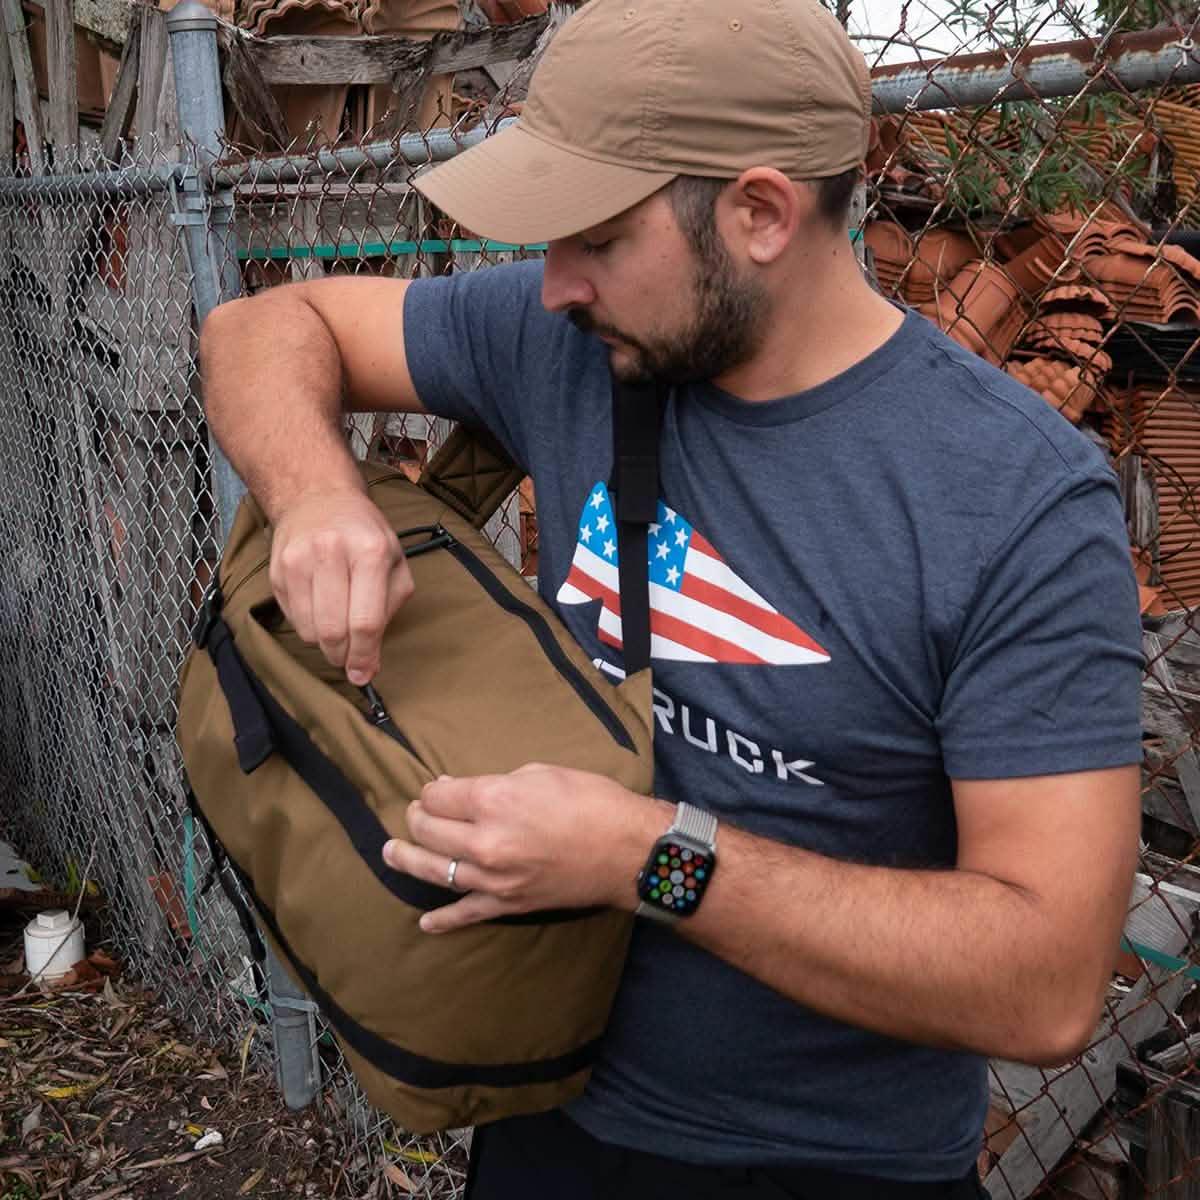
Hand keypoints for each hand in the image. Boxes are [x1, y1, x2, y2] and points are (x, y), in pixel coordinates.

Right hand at [268, 487, 413, 684]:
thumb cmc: (365, 535)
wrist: (318, 498)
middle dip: (343, 655)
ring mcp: (298, 561)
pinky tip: (319, 609)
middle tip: (350, 658)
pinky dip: (308, 626)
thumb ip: (389, 610)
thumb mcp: (395, 562)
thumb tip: (370, 661)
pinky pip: (292, 619)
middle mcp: (331, 553)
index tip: (364, 675)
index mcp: (370, 552)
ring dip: (325, 644)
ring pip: (309, 630)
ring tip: (337, 629)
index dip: (364, 656)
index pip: (365, 621)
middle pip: (333, 631)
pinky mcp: (277, 571)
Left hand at [383, 763, 669, 932]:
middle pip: (430, 830)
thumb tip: (467, 791)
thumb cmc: (592, 801)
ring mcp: (494, 877)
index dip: (434, 789)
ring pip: (436, 871)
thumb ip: (496, 782)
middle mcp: (486, 840)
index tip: (438, 788)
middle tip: (418, 813)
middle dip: (419, 817)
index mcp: (494, 799)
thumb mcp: (542, 773)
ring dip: (408, 860)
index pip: (439, 795)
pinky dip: (444, 919)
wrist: (629, 850)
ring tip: (391, 852)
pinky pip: (467, 914)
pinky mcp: (509, 903)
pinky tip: (425, 921)